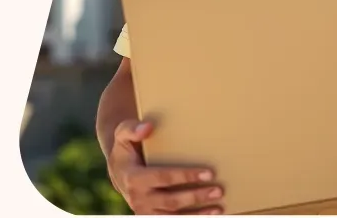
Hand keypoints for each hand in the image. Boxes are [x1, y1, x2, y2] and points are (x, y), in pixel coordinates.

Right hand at [107, 119, 224, 214]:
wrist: (117, 170)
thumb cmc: (126, 147)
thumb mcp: (123, 134)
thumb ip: (132, 129)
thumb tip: (148, 128)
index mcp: (134, 178)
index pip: (164, 178)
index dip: (186, 176)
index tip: (209, 173)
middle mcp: (138, 199)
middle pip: (171, 201)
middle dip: (196, 197)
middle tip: (218, 190)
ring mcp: (144, 211)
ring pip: (172, 217)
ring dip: (196, 215)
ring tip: (219, 208)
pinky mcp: (150, 217)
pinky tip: (209, 215)